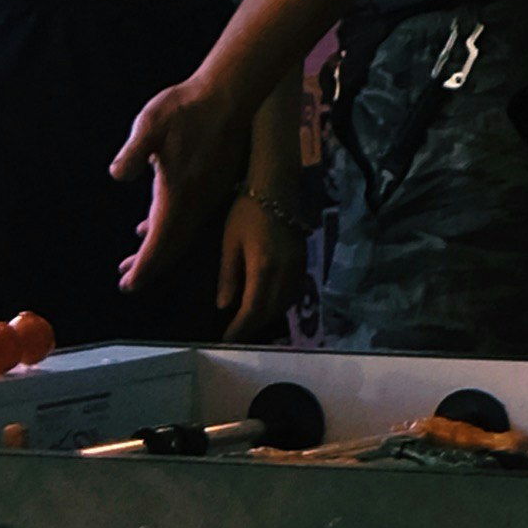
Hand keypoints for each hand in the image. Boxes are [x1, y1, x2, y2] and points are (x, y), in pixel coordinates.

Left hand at [112, 64, 253, 291]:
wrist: (228, 93)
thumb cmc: (186, 107)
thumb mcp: (150, 124)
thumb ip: (134, 153)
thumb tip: (118, 175)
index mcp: (178, 193)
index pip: (160, 242)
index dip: (143, 266)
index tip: (128, 285)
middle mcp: (196, 201)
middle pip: (173, 245)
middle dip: (150, 266)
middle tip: (128, 282)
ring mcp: (208, 193)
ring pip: (184, 234)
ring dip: (161, 250)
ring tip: (139, 261)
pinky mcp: (214, 183)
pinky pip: (192, 219)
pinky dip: (173, 231)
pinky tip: (156, 223)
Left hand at [211, 192, 303, 341]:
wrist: (276, 187)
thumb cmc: (246, 212)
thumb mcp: (230, 244)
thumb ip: (228, 276)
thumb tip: (224, 306)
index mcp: (264, 269)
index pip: (253, 310)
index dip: (241, 328)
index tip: (227, 340)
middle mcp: (284, 273)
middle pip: (271, 311)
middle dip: (253, 327)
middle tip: (237, 336)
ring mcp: (297, 267)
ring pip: (284, 304)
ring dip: (268, 317)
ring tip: (251, 324)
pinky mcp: (303, 261)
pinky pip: (293, 292)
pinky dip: (280, 304)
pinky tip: (270, 304)